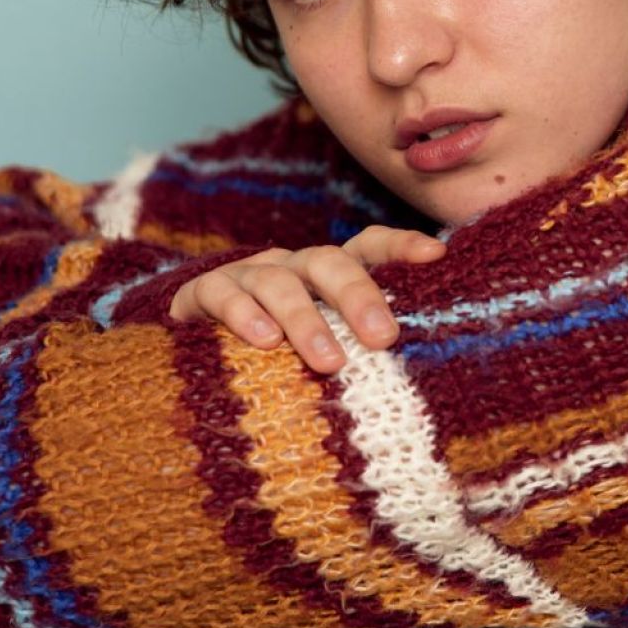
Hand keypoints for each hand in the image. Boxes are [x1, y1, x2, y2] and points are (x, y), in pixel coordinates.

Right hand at [167, 225, 446, 372]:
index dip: (400, 246)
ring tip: (329, 360)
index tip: (434, 257)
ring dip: (305, 320)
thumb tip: (423, 381)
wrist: (193, 365)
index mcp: (327, 278)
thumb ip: (359, 355)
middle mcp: (292, 268)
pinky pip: (224, 293)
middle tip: (383, 338)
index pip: (368, 248)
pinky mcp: (203, 292)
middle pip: (329, 262)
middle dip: (359, 296)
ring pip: (280, 282)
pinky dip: (245, 315)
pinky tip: (264, 343)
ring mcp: (247, 276)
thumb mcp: (323, 357)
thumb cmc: (276, 366)